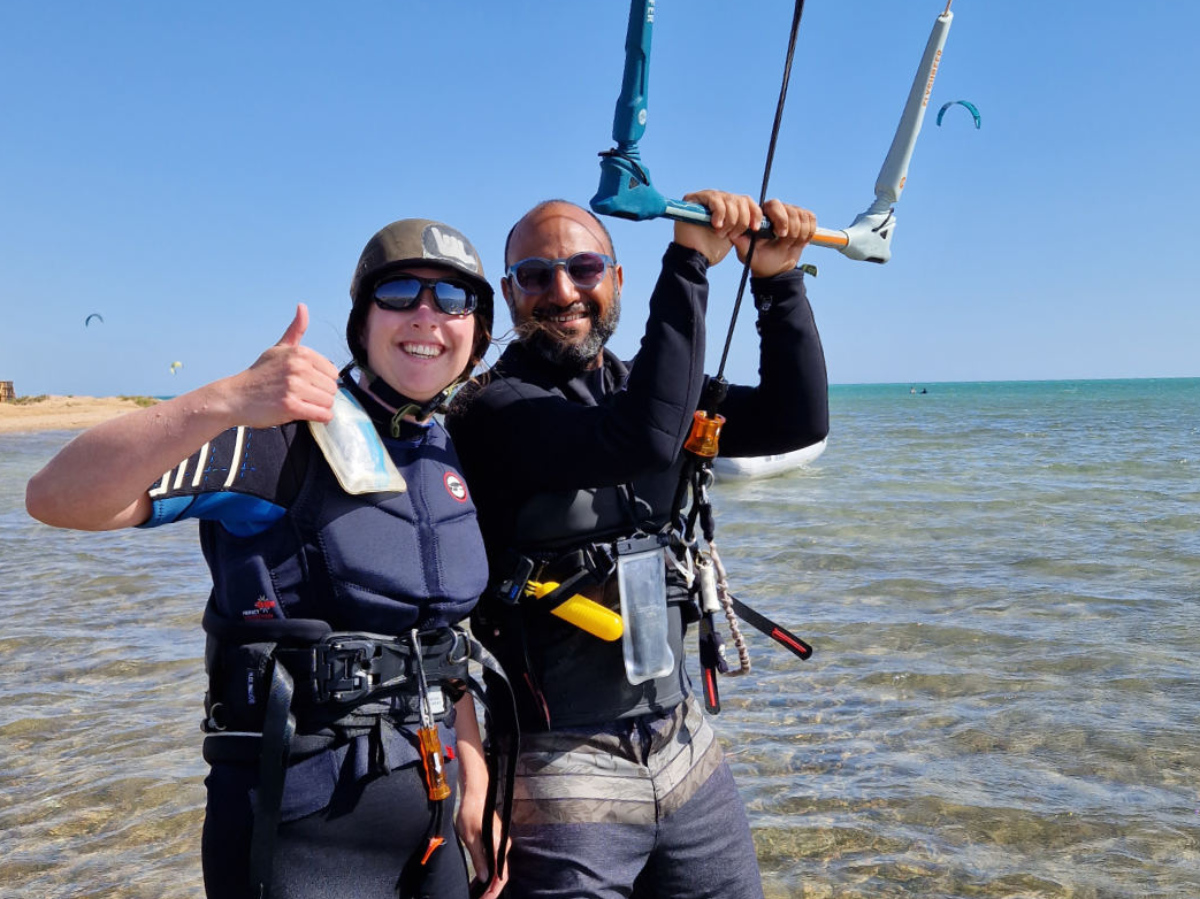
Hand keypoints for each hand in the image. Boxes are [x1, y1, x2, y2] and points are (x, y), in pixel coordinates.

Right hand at [224, 304, 338, 426]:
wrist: (235, 397)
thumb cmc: (260, 374)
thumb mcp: (278, 349)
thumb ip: (295, 330)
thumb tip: (302, 306)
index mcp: (300, 353)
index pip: (333, 372)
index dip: (323, 381)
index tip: (308, 384)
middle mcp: (298, 367)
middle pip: (332, 388)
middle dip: (322, 395)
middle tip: (305, 397)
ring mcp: (294, 387)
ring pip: (328, 402)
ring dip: (320, 407)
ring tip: (303, 404)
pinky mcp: (290, 406)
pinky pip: (322, 415)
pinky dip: (319, 418)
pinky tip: (306, 413)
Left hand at [456, 792, 508, 897]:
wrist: (476, 793)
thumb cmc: (471, 812)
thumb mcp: (470, 838)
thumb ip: (479, 858)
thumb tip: (484, 878)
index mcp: (500, 847)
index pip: (501, 876)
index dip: (494, 892)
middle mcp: (504, 846)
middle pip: (500, 874)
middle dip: (491, 890)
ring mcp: (501, 843)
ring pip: (497, 868)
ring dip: (488, 882)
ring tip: (476, 892)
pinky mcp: (496, 840)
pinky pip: (494, 861)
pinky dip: (487, 872)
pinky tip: (477, 878)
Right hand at [675, 190, 761, 265]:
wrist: (695, 259)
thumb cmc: (713, 250)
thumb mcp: (734, 235)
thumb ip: (743, 223)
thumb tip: (757, 217)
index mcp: (728, 206)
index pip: (746, 201)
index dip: (755, 213)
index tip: (755, 228)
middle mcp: (717, 199)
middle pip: (740, 200)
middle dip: (741, 220)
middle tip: (732, 236)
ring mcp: (705, 197)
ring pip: (729, 200)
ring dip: (730, 220)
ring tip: (721, 234)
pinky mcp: (693, 198)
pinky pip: (714, 199)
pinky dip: (719, 213)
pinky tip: (716, 225)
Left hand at [733, 199, 816, 277]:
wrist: (775, 268)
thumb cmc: (759, 259)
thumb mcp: (747, 254)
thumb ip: (740, 244)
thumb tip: (733, 233)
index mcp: (762, 214)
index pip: (775, 205)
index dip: (781, 219)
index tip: (780, 235)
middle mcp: (778, 210)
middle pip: (792, 211)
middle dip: (791, 230)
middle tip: (785, 242)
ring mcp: (793, 213)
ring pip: (803, 216)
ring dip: (799, 234)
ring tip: (789, 244)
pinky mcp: (805, 219)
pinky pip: (812, 220)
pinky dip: (808, 234)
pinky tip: (799, 242)